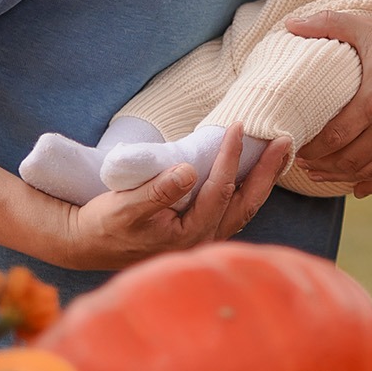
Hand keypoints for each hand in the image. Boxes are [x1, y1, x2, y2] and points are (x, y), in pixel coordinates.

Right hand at [55, 126, 290, 271]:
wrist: (86, 243)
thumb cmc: (103, 225)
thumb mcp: (124, 207)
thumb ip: (157, 191)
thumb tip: (189, 172)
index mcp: (188, 235)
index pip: (219, 191)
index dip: (230, 157)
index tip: (238, 127)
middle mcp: (203, 240)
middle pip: (246, 203)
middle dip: (267, 171)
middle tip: (285, 140)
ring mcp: (203, 238)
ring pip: (244, 207)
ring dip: (262, 179)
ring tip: (280, 152)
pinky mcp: (198, 232)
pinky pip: (233, 209)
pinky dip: (247, 188)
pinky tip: (255, 171)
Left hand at [288, 9, 371, 195]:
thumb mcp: (369, 26)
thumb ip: (327, 24)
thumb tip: (290, 23)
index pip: (334, 137)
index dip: (311, 148)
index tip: (296, 146)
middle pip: (348, 159)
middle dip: (321, 165)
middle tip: (303, 162)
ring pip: (368, 170)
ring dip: (341, 176)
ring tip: (321, 172)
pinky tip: (357, 186)